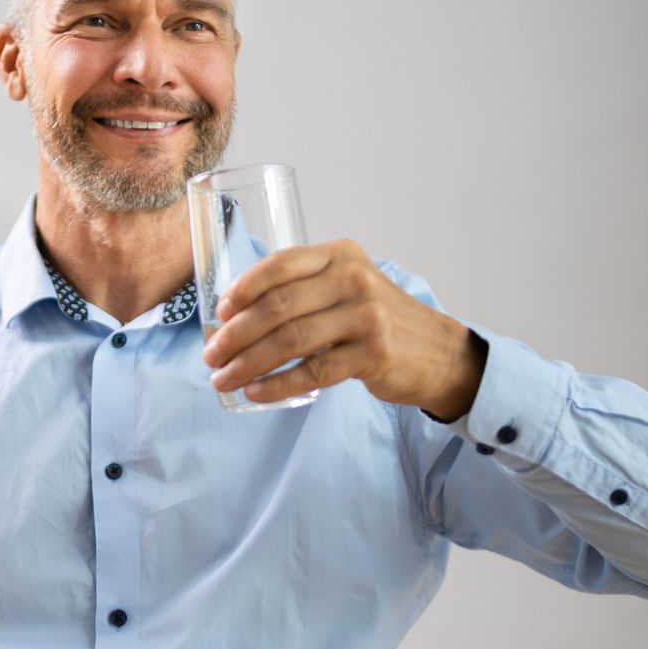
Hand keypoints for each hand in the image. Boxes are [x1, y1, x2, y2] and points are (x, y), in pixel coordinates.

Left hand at [201, 239, 484, 420]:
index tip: (220, 313)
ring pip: (291, 340)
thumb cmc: (377, 320)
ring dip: (248, 363)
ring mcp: (366, 317)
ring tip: (223, 378)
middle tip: (211, 355)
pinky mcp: (373, 354)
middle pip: (279, 306)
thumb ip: (305, 288)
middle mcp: (354, 280)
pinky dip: (277, 385)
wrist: (437, 352)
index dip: (244, 288)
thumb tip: (235, 312)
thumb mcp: (347, 287)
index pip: (282, 264)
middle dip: (236, 334)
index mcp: (341, 256)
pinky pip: (312, 372)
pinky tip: (255, 392)